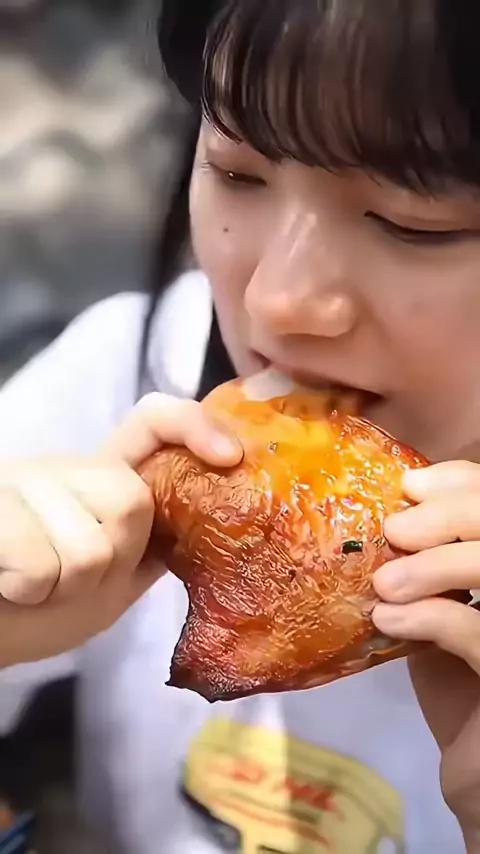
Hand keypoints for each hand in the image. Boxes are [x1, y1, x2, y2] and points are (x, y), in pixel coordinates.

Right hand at [0, 393, 241, 665]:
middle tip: (69, 577)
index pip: (153, 422)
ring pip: (88, 546)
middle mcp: (65, 467)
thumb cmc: (41, 610)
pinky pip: (39, 562)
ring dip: (64, 586)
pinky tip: (11, 584)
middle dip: (109, 559)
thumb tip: (213, 528)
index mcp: (101, 480)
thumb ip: (149, 549)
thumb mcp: (110, 584)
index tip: (228, 456)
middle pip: (131, 500)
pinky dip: (28, 590)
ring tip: (33, 584)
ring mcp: (23, 480)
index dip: (194, 425)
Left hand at [372, 461, 479, 848]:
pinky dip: (432, 616)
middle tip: (395, 528)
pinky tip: (390, 618)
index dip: (465, 481)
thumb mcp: (448, 607)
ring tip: (384, 582)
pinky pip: (479, 632)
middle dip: (454, 512)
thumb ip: (435, 560)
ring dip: (439, 565)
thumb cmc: (466, 684)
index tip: (412, 485)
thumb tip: (397, 503)